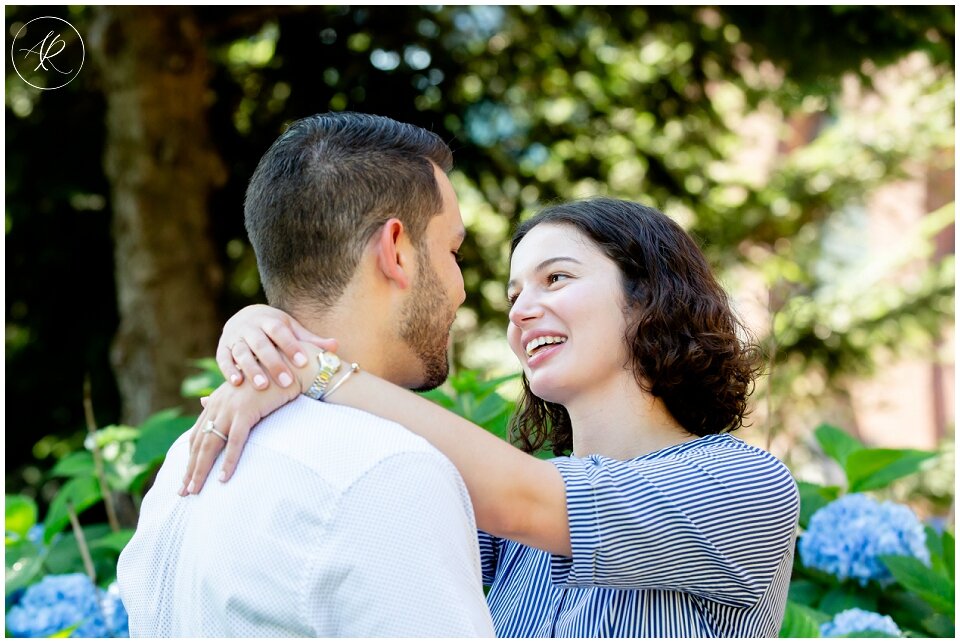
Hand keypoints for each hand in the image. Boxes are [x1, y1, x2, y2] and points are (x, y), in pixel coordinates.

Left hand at [180, 378, 298, 493]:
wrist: (289, 365)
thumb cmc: (269, 377)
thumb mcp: (240, 388)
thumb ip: (221, 399)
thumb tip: (202, 402)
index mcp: (216, 401)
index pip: (197, 434)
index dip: (190, 457)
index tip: (185, 477)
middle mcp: (218, 404)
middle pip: (198, 443)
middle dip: (190, 469)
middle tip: (183, 492)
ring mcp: (231, 408)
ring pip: (210, 444)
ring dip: (201, 470)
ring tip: (195, 490)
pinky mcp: (246, 411)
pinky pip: (235, 442)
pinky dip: (228, 461)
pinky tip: (223, 478)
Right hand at [218, 304, 336, 389]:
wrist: (245, 317)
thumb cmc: (276, 329)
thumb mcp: (293, 330)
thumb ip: (311, 340)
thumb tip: (335, 346)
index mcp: (270, 320)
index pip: (280, 331)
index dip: (291, 346)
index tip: (303, 362)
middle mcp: (250, 327)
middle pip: (261, 344)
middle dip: (274, 363)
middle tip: (287, 382)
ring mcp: (235, 337)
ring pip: (242, 352)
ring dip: (251, 369)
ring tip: (262, 386)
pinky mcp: (222, 348)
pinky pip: (224, 359)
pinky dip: (229, 370)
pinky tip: (237, 383)